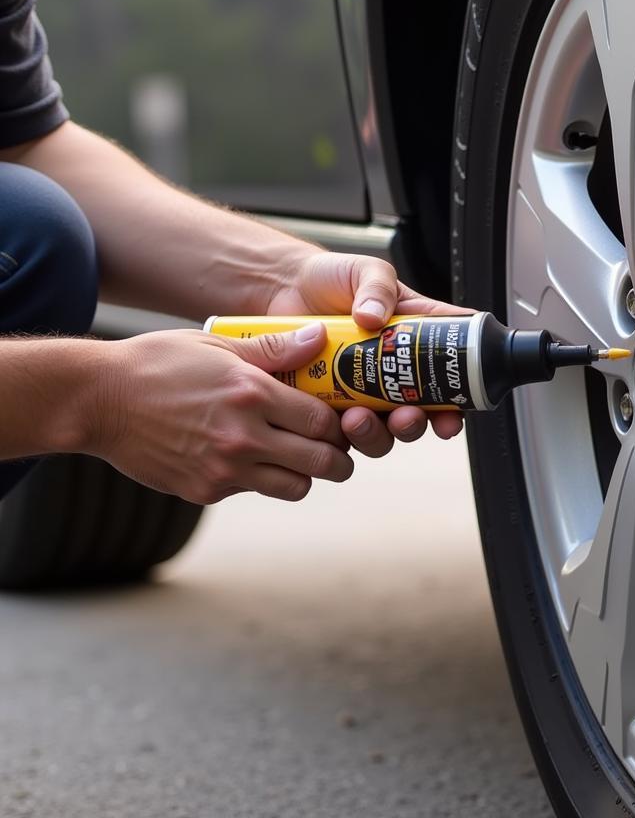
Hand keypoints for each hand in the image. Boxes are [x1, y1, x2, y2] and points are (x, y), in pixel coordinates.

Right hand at [91, 324, 353, 504]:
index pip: (323, 420)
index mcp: (252, 393)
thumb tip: (319, 337)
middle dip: (339, 459)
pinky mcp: (205, 490)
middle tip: (339, 454)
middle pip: (322, 461)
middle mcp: (244, 435)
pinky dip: (262, 480)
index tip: (341, 421)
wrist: (98, 401)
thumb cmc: (160, 363)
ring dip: (305, 475)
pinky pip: (254, 491)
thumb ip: (274, 349)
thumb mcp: (218, 344)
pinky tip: (251, 459)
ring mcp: (225, 468)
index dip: (340, 424)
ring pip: (296, 487)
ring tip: (299, 460)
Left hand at [266, 253, 470, 455]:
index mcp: (415, 338)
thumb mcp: (365, 271)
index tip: (454, 412)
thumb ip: (376, 287)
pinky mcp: (332, 405)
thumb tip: (373, 317)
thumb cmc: (332, 278)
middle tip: (405, 417)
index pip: (448, 367)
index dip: (459, 395)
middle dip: (416, 424)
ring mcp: (364, 392)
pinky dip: (342, 435)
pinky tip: (333, 420)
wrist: (283, 289)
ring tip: (357, 420)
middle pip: (422, 412)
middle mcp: (395, 371)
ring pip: (384, 431)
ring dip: (377, 434)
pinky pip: (343, 433)